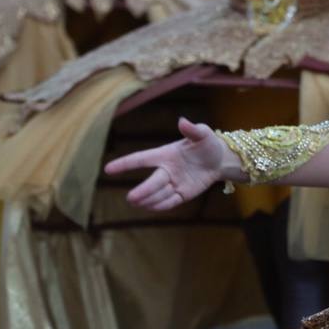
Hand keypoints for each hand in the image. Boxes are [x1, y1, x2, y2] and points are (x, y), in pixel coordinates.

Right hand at [103, 118, 233, 210]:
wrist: (221, 160)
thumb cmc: (207, 144)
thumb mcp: (203, 134)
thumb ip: (192, 129)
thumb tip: (182, 121)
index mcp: (165, 154)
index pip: (141, 159)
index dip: (125, 164)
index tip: (108, 169)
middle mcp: (166, 170)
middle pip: (152, 181)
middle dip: (142, 190)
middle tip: (131, 198)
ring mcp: (173, 183)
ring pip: (159, 194)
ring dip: (150, 199)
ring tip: (140, 203)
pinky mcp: (182, 194)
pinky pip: (170, 202)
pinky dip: (161, 205)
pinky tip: (152, 208)